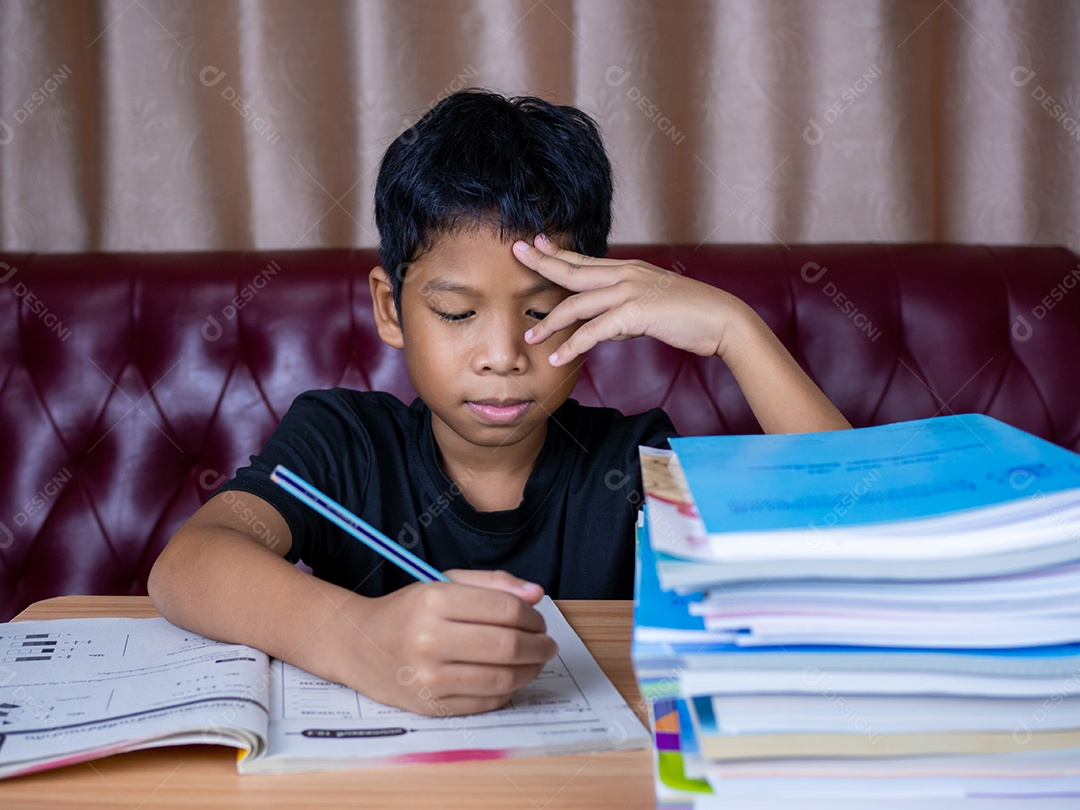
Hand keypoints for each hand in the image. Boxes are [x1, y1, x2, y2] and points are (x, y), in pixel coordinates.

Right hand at [334, 570, 556, 715]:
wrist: (360, 646)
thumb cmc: (409, 612)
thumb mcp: (444, 583)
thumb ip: (493, 583)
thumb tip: (536, 594)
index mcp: (433, 601)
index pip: (505, 610)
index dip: (533, 617)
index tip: (539, 619)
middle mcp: (428, 639)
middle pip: (508, 646)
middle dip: (539, 645)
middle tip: (547, 643)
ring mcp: (428, 677)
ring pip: (502, 679)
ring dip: (531, 670)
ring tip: (536, 661)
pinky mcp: (430, 706)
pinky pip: (486, 703)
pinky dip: (508, 691)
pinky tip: (511, 678)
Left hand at [513, 234, 850, 433]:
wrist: (724, 321)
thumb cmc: (691, 317)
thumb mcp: (652, 309)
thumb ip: (625, 314)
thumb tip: (604, 328)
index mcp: (631, 270)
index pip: (586, 259)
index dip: (558, 252)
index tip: (535, 244)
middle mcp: (627, 274)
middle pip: (574, 269)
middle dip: (542, 263)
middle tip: (515, 254)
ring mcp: (631, 292)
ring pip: (577, 303)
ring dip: (550, 321)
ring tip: (531, 335)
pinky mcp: (637, 313)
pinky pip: (595, 331)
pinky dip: (574, 345)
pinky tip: (559, 356)